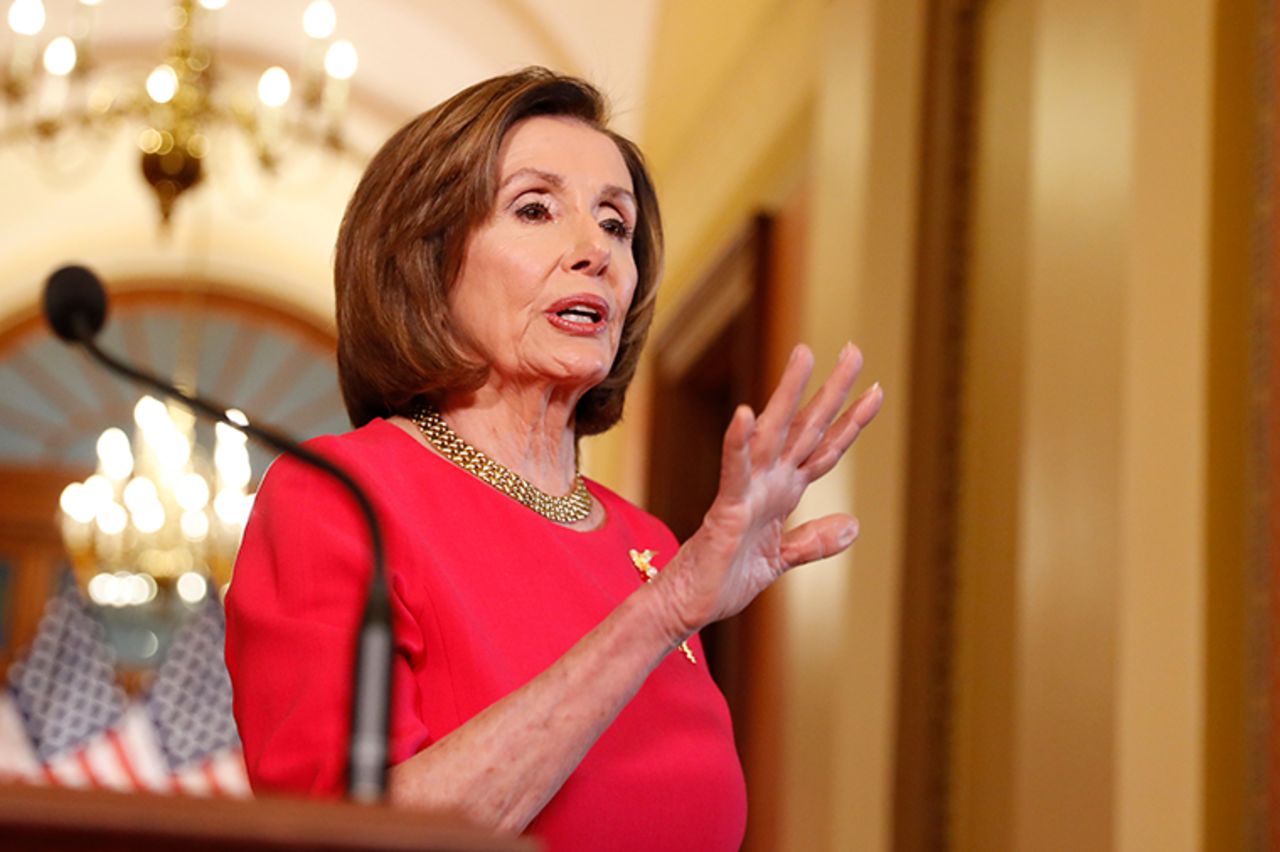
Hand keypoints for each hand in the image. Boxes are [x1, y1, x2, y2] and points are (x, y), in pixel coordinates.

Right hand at [654, 343, 882, 638]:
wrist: (686, 605)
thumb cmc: (723, 580)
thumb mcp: (780, 561)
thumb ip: (813, 542)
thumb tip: (852, 525)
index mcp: (783, 493)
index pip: (825, 449)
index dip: (851, 421)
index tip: (876, 391)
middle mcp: (768, 482)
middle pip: (807, 428)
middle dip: (833, 391)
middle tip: (855, 350)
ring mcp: (747, 491)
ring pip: (772, 434)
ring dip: (788, 395)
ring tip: (804, 357)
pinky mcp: (726, 508)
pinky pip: (733, 471)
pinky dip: (738, 443)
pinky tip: (745, 414)